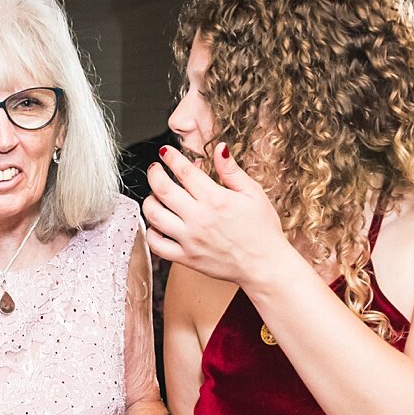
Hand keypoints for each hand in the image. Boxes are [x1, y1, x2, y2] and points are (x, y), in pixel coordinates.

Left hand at [141, 142, 289, 288]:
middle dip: (154, 174)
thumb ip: (232, 171)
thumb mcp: (253, 193)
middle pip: (163, 190)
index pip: (184, 171)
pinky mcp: (186, 258)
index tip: (165, 152)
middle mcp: (199, 218)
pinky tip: (156, 225)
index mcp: (215, 199)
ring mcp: (190, 239)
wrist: (264, 266)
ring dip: (149, 202)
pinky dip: (150, 233)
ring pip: (155, 216)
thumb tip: (220, 148)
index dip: (171, 157)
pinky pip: (157, 245)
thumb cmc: (262, 230)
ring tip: (153, 196)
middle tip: (154, 169)